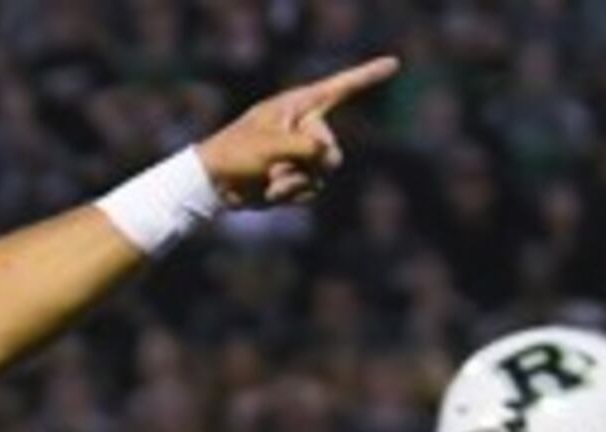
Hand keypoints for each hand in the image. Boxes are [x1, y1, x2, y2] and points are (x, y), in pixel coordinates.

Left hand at [195, 55, 398, 208]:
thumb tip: (331, 159)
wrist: (212, 185)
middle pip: (332, 150)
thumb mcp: (271, 145)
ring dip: (294, 182)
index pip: (341, 88)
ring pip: (323, 174)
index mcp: (298, 106)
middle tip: (274, 166)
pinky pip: (313, 189)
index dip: (368, 76)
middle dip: (307, 164)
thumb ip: (307, 148)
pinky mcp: (296, 177)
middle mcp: (304, 127)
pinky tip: (268, 191)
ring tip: (267, 179)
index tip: (394, 63)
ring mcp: (301, 154)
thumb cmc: (235, 153)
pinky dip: (291, 194)